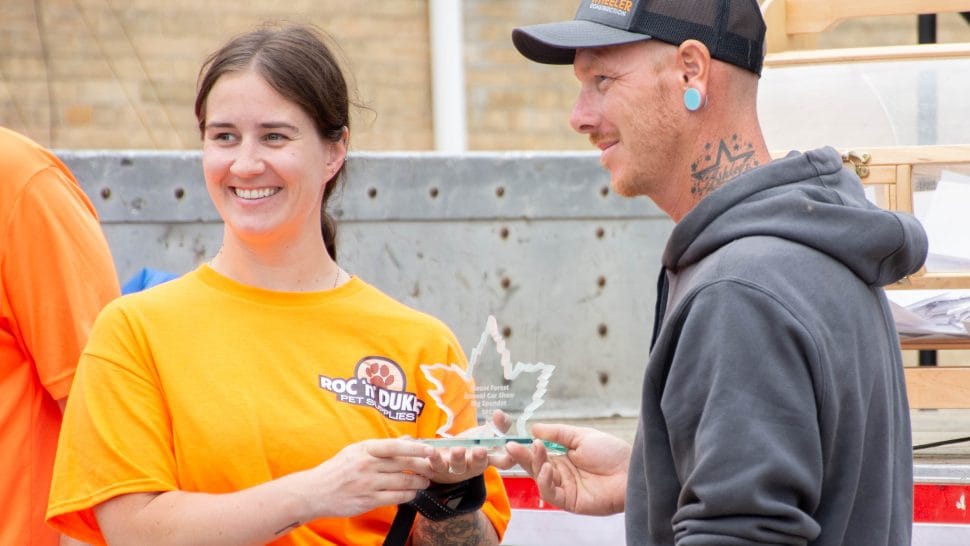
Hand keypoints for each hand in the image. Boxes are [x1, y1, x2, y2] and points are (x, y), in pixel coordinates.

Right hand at [300, 438, 434, 517]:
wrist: (316, 491)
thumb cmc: (337, 469)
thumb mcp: (356, 450)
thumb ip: (382, 446)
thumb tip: (408, 439)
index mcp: (365, 450)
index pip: (395, 446)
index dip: (415, 448)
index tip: (429, 450)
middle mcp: (367, 465)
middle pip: (402, 464)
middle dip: (422, 466)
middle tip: (432, 467)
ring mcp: (368, 483)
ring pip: (402, 482)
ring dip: (418, 482)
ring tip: (425, 481)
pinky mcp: (368, 500)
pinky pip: (395, 498)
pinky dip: (408, 495)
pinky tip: (412, 493)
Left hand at [425, 411, 509, 483]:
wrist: (446, 458)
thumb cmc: (471, 444)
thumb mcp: (486, 433)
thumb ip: (497, 424)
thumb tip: (499, 413)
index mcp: (488, 458)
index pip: (503, 462)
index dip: (510, 458)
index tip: (511, 449)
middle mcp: (473, 466)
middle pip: (478, 465)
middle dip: (479, 458)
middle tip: (480, 450)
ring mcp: (455, 469)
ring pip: (457, 466)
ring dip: (457, 458)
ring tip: (457, 449)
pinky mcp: (437, 468)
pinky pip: (435, 465)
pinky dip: (433, 458)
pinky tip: (430, 449)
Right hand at [495, 423, 629, 515]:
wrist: (631, 469)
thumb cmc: (610, 452)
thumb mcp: (580, 436)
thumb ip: (556, 433)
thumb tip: (533, 428)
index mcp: (562, 458)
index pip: (538, 454)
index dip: (525, 448)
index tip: (512, 439)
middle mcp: (561, 474)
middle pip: (535, 466)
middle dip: (523, 456)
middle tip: (511, 445)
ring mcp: (564, 488)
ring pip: (539, 479)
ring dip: (534, 464)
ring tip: (536, 450)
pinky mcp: (569, 501)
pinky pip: (550, 493)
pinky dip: (544, 481)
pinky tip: (547, 468)